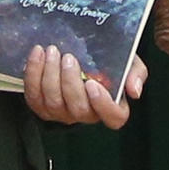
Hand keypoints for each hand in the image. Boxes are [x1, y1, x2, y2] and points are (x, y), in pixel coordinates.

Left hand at [25, 46, 148, 128]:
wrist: (81, 52)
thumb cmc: (107, 60)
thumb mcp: (128, 61)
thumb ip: (135, 73)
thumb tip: (134, 91)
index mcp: (111, 107)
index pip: (113, 117)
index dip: (103, 105)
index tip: (93, 83)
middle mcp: (87, 114)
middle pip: (78, 109)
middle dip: (70, 82)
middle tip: (68, 57)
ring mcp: (62, 113)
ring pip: (53, 102)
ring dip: (50, 75)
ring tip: (52, 51)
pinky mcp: (42, 107)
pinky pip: (34, 96)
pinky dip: (33, 73)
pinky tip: (38, 53)